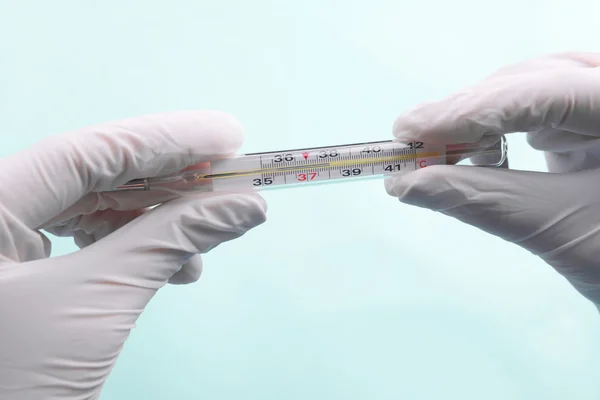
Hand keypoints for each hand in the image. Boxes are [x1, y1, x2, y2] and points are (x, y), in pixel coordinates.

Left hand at [0, 111, 266, 398]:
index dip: (162, 140)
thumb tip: (243, 206)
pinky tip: (178, 265)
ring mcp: (5, 249)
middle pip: (92, 176)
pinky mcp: (26, 278)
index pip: (82, 153)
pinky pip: (92, 244)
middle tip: (229, 177)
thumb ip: (170, 240)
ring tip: (209, 235)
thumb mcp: (97, 302)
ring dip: (161, 221)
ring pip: (96, 210)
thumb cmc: (17, 385)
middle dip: (168, 180)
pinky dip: (140, 250)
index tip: (227, 135)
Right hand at [385, 52, 599, 307]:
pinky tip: (480, 152)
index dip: (469, 110)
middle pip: (532, 82)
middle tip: (410, 141)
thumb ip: (479, 201)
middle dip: (468, 112)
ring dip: (480, 120)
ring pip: (531, 90)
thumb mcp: (555, 230)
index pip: (540, 92)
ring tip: (440, 153)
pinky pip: (537, 111)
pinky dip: (499, 132)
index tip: (409, 130)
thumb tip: (405, 185)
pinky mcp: (592, 124)